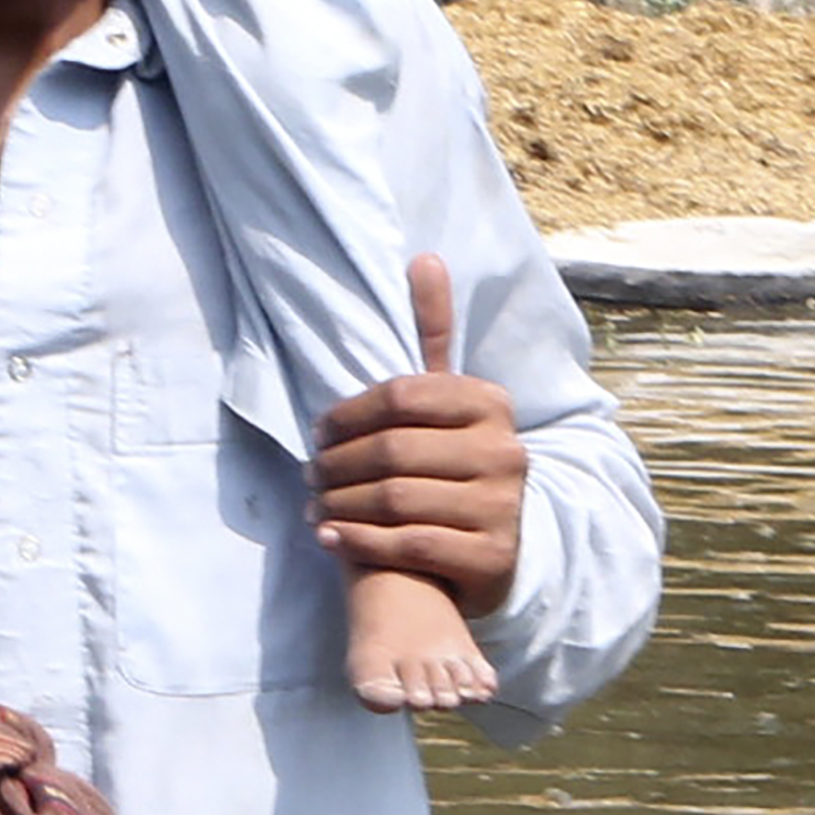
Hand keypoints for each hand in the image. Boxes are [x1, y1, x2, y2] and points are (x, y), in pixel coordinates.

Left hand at [311, 255, 525, 620]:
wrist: (483, 553)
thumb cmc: (446, 468)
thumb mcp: (446, 402)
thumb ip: (433, 334)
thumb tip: (424, 257)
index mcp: (491, 404)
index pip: (402, 395)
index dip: (348, 414)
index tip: (317, 432)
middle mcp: (506, 451)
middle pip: (393, 450)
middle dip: (337, 464)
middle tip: (308, 474)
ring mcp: (503, 506)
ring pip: (395, 498)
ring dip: (341, 504)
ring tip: (314, 506)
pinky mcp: (492, 557)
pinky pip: (408, 544)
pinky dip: (359, 540)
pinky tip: (330, 537)